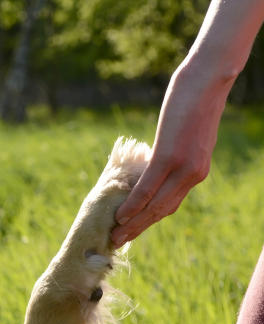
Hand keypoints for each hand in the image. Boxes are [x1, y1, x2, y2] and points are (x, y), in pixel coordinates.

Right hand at [110, 66, 229, 247]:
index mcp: (198, 171)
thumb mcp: (189, 133)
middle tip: (119, 240)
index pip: (171, 204)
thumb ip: (178, 150)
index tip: (132, 229)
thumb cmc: (196, 100)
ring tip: (116, 234)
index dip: (149, 220)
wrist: (208, 81)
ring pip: (155, 205)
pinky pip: (148, 188)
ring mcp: (182, 167)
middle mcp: (194, 175)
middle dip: (139, 228)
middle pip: (163, 210)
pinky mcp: (169, 157)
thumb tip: (159, 158)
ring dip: (134, 223)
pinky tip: (120, 214)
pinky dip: (133, 204)